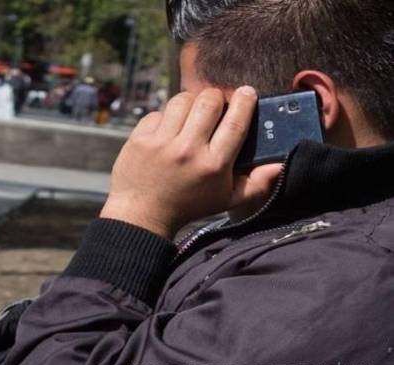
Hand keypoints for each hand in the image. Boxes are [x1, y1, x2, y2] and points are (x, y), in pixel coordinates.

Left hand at [101, 86, 282, 238]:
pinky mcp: (140, 139)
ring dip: (190, 103)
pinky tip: (168, 131)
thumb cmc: (189, 206)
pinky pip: (158, 112)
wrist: (143, 215)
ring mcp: (162, 143)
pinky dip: (165, 117)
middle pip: (209, 101)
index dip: (244, 101)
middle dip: (216, 97)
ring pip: (182, 100)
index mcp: (214, 164)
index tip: (246, 92)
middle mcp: (188, 150)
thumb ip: (257, 184)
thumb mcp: (227, 201)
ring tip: (191, 115)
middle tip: (215, 106)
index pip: (235, 121)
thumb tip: (280, 164)